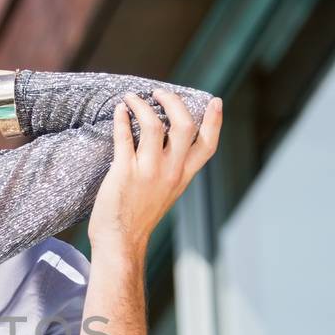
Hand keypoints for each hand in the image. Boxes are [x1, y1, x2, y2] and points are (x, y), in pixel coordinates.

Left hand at [87, 89, 222, 253]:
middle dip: (173, 101)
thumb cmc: (139, 217)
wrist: (121, 241)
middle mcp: (170, 171)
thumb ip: (172, 169)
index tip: (215, 101)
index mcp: (183, 176)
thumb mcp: (167, 192)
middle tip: (159, 93)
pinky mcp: (124, 172)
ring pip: (153, 125)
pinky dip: (121, 118)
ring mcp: (148, 171)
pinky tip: (119, 110)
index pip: (208, 145)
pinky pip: (124, 137)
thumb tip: (167, 142)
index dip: (215, 121)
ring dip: (141, 105)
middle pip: (184, 125)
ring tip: (132, 97)